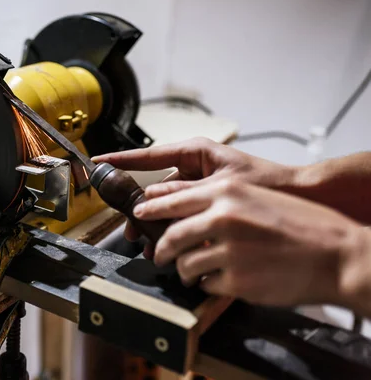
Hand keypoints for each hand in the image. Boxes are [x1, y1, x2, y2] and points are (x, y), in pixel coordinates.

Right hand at [93, 137, 295, 241]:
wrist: (299, 198)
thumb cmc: (267, 183)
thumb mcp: (221, 186)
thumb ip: (182, 193)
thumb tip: (147, 201)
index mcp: (195, 152)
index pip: (148, 156)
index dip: (120, 160)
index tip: (96, 162)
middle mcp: (193, 168)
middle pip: (154, 187)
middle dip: (139, 210)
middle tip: (130, 230)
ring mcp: (198, 187)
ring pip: (165, 205)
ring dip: (155, 224)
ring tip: (147, 244)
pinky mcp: (205, 204)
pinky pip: (180, 215)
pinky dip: (172, 229)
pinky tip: (167, 245)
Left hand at [132, 179, 365, 306]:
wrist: (338, 254)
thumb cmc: (302, 224)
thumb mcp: (256, 199)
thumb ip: (218, 201)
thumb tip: (181, 208)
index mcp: (227, 193)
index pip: (173, 198)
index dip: (151, 207)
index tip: (139, 214)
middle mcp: (222, 219)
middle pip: (171, 235)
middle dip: (161, 248)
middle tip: (159, 254)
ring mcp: (228, 252)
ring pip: (184, 264)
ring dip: (185, 270)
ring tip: (195, 272)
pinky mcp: (236, 281)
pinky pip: (205, 284)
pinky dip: (208, 284)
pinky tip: (222, 280)